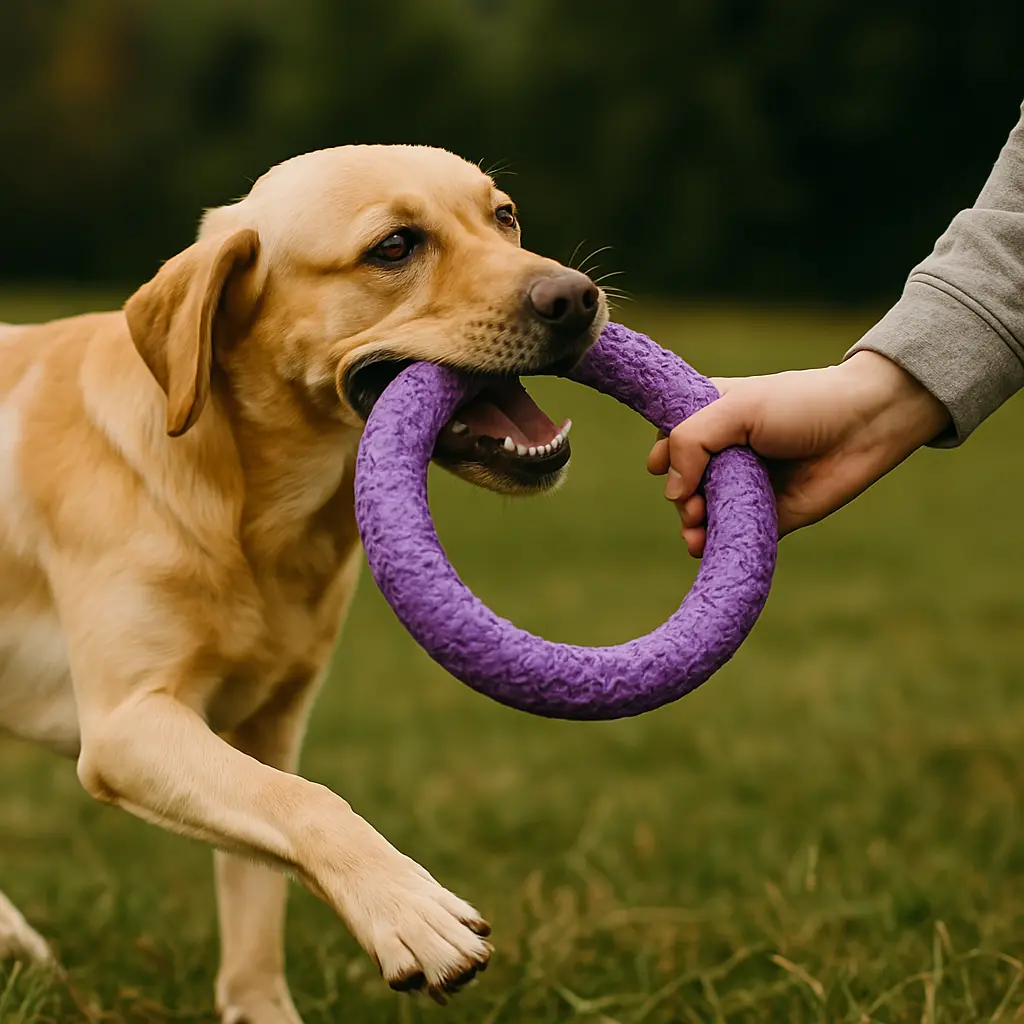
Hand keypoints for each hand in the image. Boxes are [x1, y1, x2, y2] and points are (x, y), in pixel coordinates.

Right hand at [647, 352, 950, 556]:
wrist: (864, 426)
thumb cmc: (800, 404)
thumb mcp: (736, 408)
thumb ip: (691, 441)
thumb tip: (671, 491)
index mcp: (713, 417)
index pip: (670, 438)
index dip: (662, 454)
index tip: (660, 464)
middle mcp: (726, 454)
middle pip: (682, 482)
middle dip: (679, 495)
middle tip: (692, 500)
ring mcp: (745, 488)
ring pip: (702, 514)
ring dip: (690, 524)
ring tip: (696, 525)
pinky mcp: (767, 518)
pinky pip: (731, 537)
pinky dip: (713, 544)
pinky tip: (703, 545)